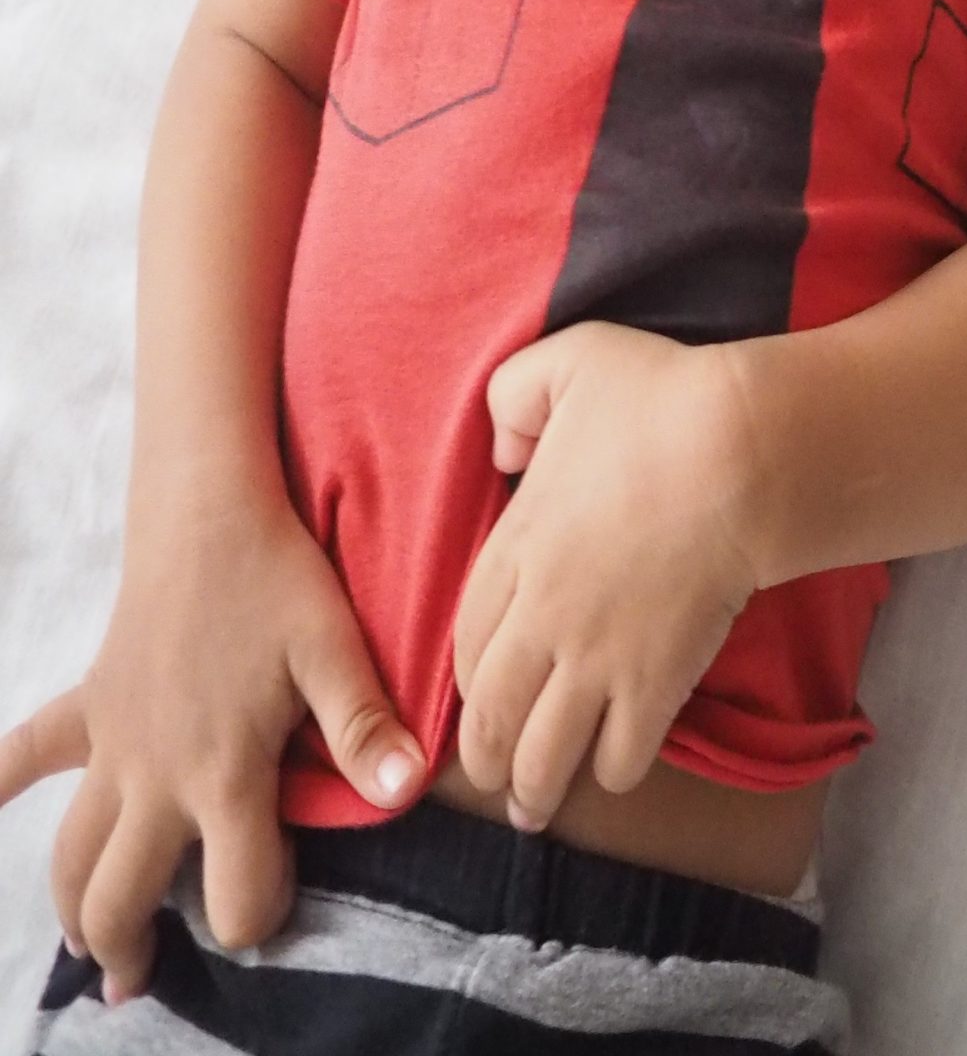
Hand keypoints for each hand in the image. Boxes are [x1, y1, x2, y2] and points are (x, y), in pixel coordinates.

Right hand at [0, 490, 421, 1005]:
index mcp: (222, 773)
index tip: (271, 908)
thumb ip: (365, 726)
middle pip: (120, 896)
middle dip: (130, 945)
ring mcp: (111, 746)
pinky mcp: (88, 707)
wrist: (208, 514)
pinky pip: (23, 754)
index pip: (233, 891)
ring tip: (89, 944)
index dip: (258, 914)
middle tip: (143, 974)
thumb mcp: (334, 650)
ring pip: (70, 853)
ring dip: (72, 905)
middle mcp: (155, 776)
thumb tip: (406, 791)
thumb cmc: (279, 579)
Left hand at [453, 323, 761, 828]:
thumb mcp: (569, 363)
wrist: (742, 450)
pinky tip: (614, 771)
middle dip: (488, 757)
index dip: (466, 676)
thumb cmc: (661, 398)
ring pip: (545, 752)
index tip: (475, 693)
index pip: (467, 638)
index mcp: (515, 550)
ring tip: (536, 807)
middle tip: (495, 775)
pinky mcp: (659, 679)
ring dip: (535, 788)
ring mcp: (599, 657)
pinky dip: (614, 770)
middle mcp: (543, 620)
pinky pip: (622, 753)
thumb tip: (502, 449)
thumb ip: (513, 396)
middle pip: (493, 715)